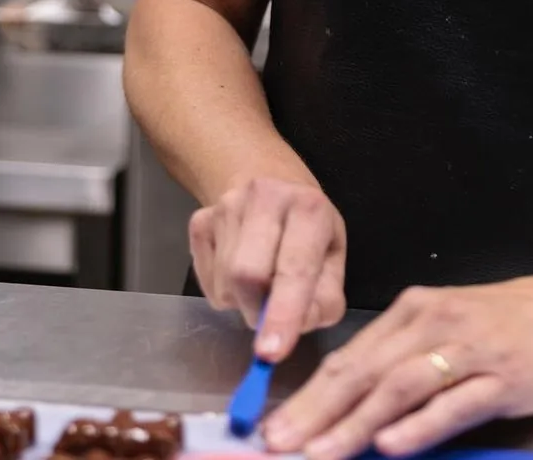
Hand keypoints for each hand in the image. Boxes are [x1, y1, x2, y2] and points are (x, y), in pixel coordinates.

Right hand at [189, 176, 346, 358]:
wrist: (269, 179)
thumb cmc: (307, 227)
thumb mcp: (332, 255)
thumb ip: (325, 296)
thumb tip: (300, 326)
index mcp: (308, 207)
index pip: (294, 268)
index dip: (284, 312)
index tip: (271, 352)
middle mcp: (264, 197)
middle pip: (247, 276)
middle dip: (259, 312)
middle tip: (272, 316)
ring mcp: (225, 207)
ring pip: (225, 284)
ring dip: (244, 302)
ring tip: (262, 280)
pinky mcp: (199, 221)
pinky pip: (206, 281)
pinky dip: (225, 291)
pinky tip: (239, 266)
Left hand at [261, 275, 532, 459]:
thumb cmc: (511, 326)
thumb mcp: (450, 329)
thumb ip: (404, 361)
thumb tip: (348, 407)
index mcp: (416, 309)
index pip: (350, 356)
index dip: (309, 394)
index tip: (272, 428)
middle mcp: (434, 321)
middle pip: (364, 370)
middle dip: (316, 412)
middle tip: (280, 446)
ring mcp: (469, 348)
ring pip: (399, 387)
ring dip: (354, 424)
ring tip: (320, 454)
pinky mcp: (502, 376)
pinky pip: (452, 404)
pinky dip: (417, 426)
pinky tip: (389, 446)